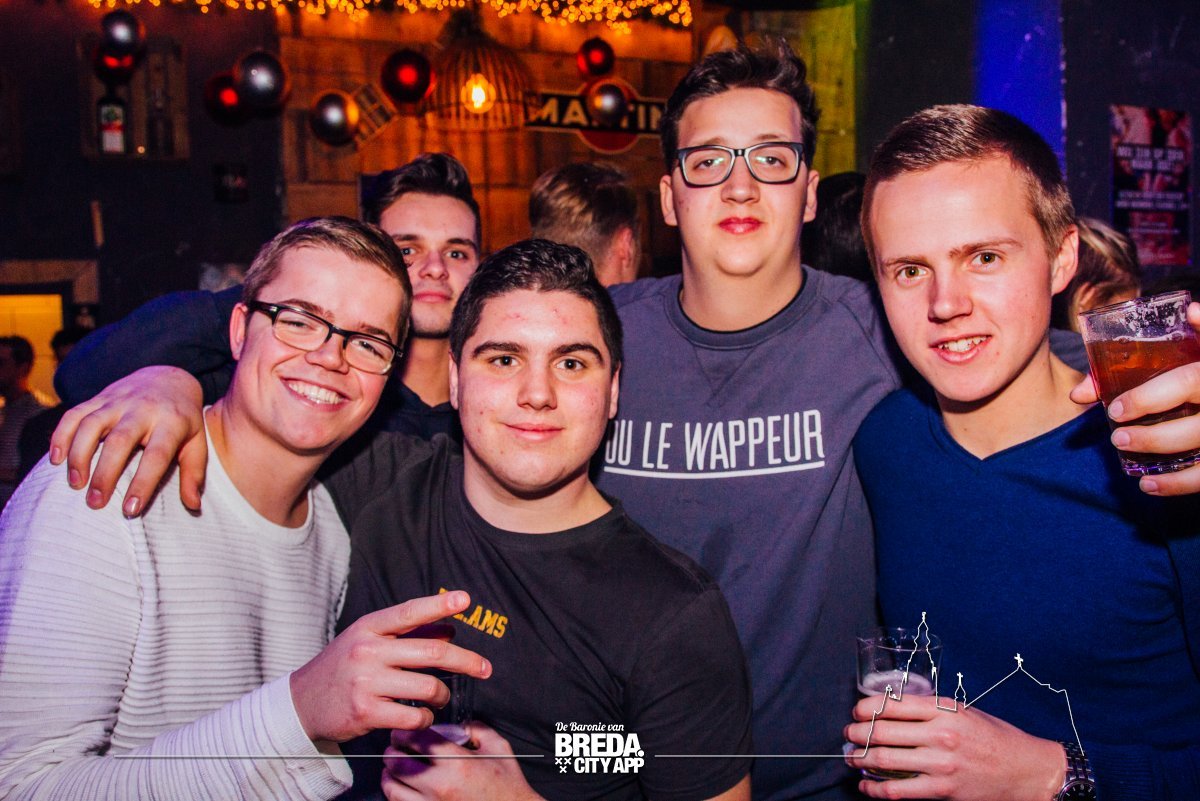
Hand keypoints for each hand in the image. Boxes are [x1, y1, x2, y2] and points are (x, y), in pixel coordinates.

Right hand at [50, 366, 205, 515]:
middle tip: (95, 503)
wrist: (169, 377)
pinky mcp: (99, 397)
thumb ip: (194, 473)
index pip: (157, 456)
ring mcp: (118, 401)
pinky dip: (61, 435)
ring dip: (79, 455)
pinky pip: (74, 414)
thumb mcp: (197, 443)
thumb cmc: (183, 420)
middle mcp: (143, 409)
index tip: (130, 509)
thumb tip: (193, 506)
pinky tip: (56, 459)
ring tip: (76, 484)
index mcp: (171, 423)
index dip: (142, 483)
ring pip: (91, 425)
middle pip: (120, 441)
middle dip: (105, 474)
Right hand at [289, 591, 491, 743]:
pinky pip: (414, 716)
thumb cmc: (343, 667)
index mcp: (369, 628)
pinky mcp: (367, 712)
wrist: (302, 703)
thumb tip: (449, 630)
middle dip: (466, 661)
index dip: (439, 605)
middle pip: (432, 652)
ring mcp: (367, 683)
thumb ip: (406, 635)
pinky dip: (425, 719)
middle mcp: (368, 651)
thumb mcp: (367, 641)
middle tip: (484, 668)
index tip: (465, 600)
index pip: (409, 612)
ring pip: (428, 687)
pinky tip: (419, 716)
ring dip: (441, 695)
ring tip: (437, 697)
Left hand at [381, 723, 543, 800]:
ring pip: (393, 787)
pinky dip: (396, 793)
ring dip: (389, 773)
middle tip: (395, 746)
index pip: (417, 739)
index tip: (403, 731)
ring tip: (393, 766)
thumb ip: (478, 730)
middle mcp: (441, 785)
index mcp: (458, 763)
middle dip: (393, 750)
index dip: (405, 731)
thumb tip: (459, 725)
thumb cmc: (507, 787)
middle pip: (398, 762)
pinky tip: (401, 787)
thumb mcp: (498, 749)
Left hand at [843, 695, 1063, 800]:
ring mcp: (940, 764)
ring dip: (859, 759)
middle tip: (847, 735)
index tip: (855, 712)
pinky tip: (866, 786)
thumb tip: (892, 709)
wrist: (1027, 771)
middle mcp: (940, 734)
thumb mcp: (964, 711)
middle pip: (881, 731)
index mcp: (944, 710)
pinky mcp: (942, 790)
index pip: (891, 704)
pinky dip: (875, 789)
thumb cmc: (995, 737)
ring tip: (851, 758)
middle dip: (855, 733)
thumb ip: (931, 710)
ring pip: (883, 760)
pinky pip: (897, 791)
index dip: (864, 708)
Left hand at [1070, 303, 1199, 495]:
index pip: (1186, 381)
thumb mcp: (1163, 362)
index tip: (1116, 411)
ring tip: (1135, 473)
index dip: (1149, 398)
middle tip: (1118, 439)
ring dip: (1171, 470)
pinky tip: (1148, 485)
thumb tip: (1078, 394)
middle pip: (1197, 426)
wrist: (1198, 391)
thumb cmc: (1178, 374)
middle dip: (1155, 437)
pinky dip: (1179, 484)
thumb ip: (1123, 372)